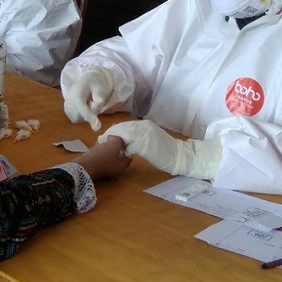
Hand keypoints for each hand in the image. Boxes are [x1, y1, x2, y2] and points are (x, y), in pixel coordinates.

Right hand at [63, 66, 113, 131]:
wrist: (86, 80)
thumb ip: (99, 96)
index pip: (82, 108)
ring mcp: (66, 107)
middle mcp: (68, 101)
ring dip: (86, 115)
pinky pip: (77, 119)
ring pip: (79, 119)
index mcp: (77, 93)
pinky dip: (82, 116)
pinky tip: (84, 106)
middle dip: (90, 114)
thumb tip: (99, 104)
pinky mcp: (67, 111)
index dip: (89, 117)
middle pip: (81, 116)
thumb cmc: (94, 84)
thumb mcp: (100, 87)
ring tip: (89, 103)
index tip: (97, 128)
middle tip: (95, 103)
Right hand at [72, 136, 130, 180]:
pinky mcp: (96, 165)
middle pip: (118, 153)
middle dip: (115, 142)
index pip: (129, 153)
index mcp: (122, 166)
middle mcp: (115, 168)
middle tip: (112, 134)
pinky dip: (100, 148)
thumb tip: (115, 138)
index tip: (122, 135)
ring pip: (109, 153)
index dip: (126, 143)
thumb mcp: (113, 146)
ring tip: (104, 136)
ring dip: (107, 144)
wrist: (82, 166)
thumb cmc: (100, 157)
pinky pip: (101, 155)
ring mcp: (105, 167)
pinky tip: (97, 143)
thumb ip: (118, 140)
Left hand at [98, 119, 221, 179]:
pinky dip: (125, 152)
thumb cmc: (165, 150)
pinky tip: (123, 156)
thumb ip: (138, 136)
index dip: (113, 131)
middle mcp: (144, 127)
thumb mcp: (151, 138)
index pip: (124, 125)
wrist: (181, 156)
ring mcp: (144, 135)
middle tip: (100, 141)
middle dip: (109, 135)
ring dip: (114, 143)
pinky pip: (129, 148)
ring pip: (123, 136)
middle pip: (121, 128)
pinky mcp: (145, 146)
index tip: (104, 136)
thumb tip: (123, 138)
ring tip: (107, 148)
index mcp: (144, 124)